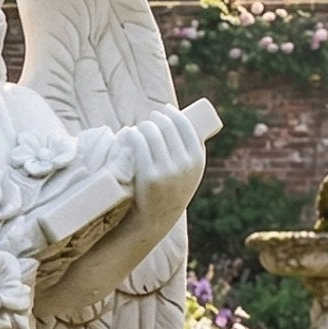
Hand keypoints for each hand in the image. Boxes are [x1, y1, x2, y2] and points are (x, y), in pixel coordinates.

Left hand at [115, 104, 205, 233]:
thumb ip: (189, 151)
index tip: (164, 109)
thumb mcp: (189, 172)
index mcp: (197, 160)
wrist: (156, 218)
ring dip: (144, 126)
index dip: (173, 114)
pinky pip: (140, 145)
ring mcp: (167, 170)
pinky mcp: (149, 176)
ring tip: (139, 128)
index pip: (186, 126)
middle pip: (168, 128)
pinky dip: (133, 135)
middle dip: (157, 119)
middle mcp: (184, 164)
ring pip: (153, 134)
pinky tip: (130, 134)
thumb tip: (179, 122)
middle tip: (149, 119)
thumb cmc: (171, 190)